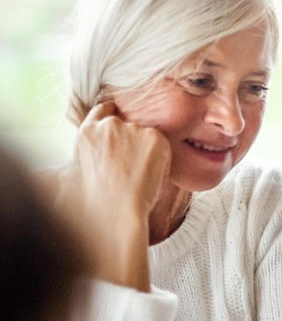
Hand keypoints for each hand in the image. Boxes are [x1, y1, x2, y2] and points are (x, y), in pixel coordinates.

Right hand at [54, 101, 170, 288]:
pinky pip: (160, 144)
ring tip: (138, 175)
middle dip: (130, 141)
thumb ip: (92, 150)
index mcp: (87, 132)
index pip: (103, 111)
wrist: (115, 209)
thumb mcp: (81, 169)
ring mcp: (132, 129)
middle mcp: (109, 125)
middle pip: (126, 125)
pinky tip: (150, 174)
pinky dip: (160, 157)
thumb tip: (101, 151)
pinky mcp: (154, 137)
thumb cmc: (96, 199)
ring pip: (144, 136)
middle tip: (132, 165)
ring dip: (145, 149)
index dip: (112, 117)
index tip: (120, 127)